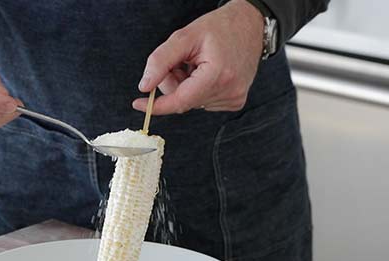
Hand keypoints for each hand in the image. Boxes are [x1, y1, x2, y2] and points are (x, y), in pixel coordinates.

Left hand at [133, 0, 263, 113]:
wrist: (249, 26)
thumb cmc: (219, 28)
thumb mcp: (184, 37)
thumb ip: (160, 61)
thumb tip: (145, 86)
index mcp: (218, 75)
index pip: (180, 101)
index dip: (157, 105)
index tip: (138, 104)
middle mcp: (229, 91)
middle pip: (183, 101)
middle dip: (173, 84)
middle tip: (181, 62)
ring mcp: (234, 99)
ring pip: (191, 102)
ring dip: (186, 86)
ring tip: (198, 64)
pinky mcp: (235, 102)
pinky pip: (203, 102)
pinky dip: (198, 89)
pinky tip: (207, 72)